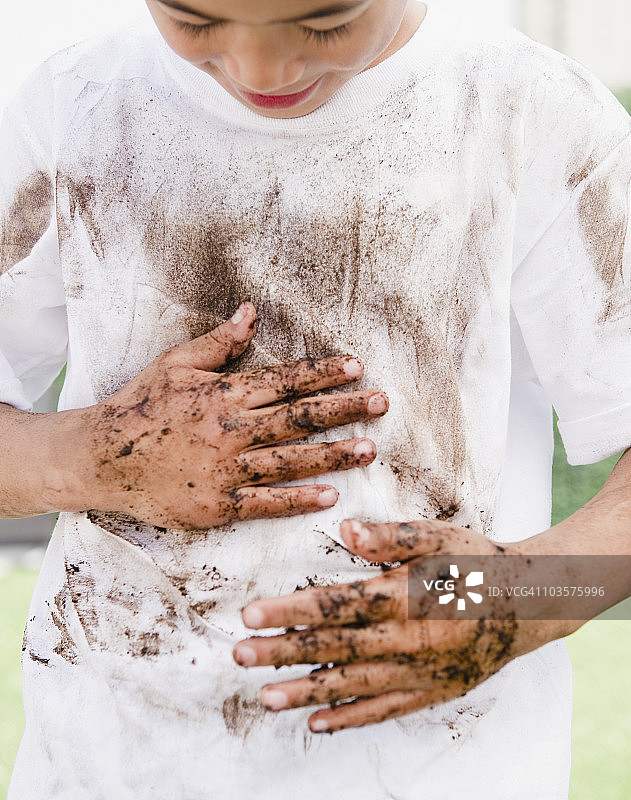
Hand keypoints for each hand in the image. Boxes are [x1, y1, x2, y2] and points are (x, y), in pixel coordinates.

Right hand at [67, 303, 387, 528]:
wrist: (100, 458)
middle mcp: (230, 430)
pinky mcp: (216, 505)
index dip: (323, 373)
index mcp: (224, 394)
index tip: (358, 368)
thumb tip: (250, 313)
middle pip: (298, 418)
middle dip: (344, 409)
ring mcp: (225, 470)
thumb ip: (217, 344)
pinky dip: (297, 499)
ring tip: (369, 448)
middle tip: (382, 404)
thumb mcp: (175, 365)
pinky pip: (264, 503)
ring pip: (290, 460)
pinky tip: (329, 495)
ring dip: (332, 454)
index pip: (284, 381)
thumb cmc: (140, 406)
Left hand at [233, 519, 566, 732]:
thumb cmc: (477, 563)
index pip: (335, 605)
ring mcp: (416, 672)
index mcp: (402, 597)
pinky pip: (383, 710)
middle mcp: (404, 640)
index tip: (251, 615)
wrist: (528, 605)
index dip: (290, 611)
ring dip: (306, 691)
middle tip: (239, 656)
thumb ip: (391, 537)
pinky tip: (318, 723)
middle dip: (282, 652)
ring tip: (266, 697)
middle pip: (333, 648)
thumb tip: (344, 529)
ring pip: (351, 685)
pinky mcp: (428, 692)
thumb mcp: (439, 538)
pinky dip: (349, 718)